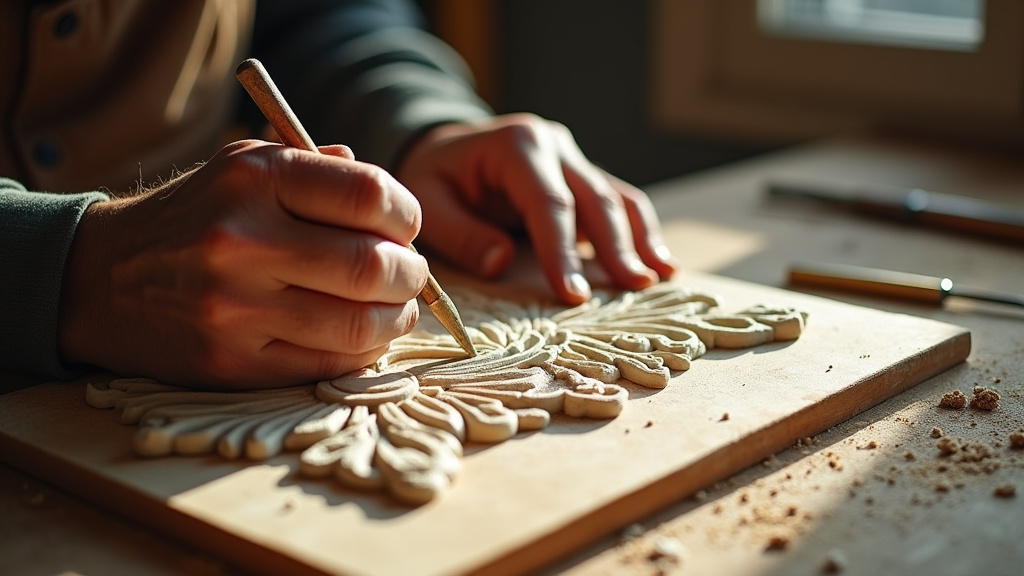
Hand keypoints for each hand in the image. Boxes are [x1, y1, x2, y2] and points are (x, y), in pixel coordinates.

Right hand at [57, 140, 427, 388]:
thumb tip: (395, 208)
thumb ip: (322, 172)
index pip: (368, 195)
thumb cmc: (197, 216)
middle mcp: (242, 239)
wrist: (103, 277)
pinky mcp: (232, 362)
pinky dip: (363, 352)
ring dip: (397, 320)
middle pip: (373, 267)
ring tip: (395, 309)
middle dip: (412, 276)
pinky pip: (329, 364)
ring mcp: (235, 308)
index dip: (407, 215)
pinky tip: (362, 336)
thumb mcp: (247, 167)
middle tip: (411, 276)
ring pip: (361, 326)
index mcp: (255, 178)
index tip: (407, 227)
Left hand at [396, 113, 677, 304]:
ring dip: (640, 239)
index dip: (563, 251)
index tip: (574, 294)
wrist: (442, 147)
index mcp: (517, 145)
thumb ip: (461, 233)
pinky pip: (619, 203)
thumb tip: (501, 263)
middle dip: (615, 247)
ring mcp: (574, 159)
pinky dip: (640, 233)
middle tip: (632, 288)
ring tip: (657, 278)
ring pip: (617, 198)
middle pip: (594, 199)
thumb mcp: (429, 201)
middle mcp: (554, 145)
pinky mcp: (583, 177)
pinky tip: (660, 265)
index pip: (549, 203)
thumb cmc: (434, 177)